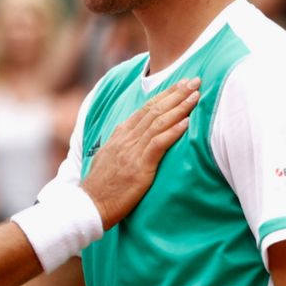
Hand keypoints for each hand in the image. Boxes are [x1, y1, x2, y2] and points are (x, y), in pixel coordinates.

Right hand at [80, 78, 199, 228]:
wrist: (89, 204)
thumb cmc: (101, 185)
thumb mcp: (109, 157)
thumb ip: (122, 144)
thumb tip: (132, 137)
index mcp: (120, 134)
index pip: (146, 108)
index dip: (165, 95)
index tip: (180, 85)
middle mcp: (126, 138)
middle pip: (154, 109)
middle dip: (176, 93)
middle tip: (194, 81)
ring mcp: (132, 151)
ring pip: (158, 122)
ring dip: (179, 107)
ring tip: (196, 96)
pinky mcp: (139, 167)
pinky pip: (158, 144)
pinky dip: (173, 131)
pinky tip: (187, 122)